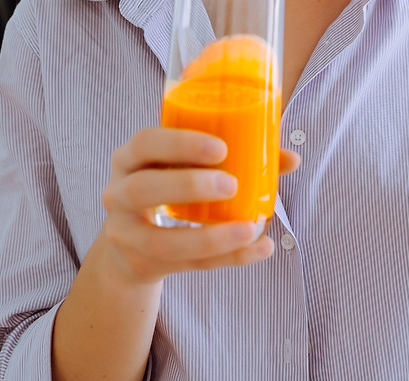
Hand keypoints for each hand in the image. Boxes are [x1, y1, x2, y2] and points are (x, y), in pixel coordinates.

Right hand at [96, 126, 301, 286]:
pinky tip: (260, 249)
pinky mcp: (143, 265)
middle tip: (231, 185)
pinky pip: (186, 266)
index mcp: (129, 159)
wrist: (127, 245)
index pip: (144, 143)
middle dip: (188, 185)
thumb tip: (291, 159)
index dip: (180, 144)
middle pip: (143, 189)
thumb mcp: (182, 167)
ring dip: (210, 237)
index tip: (221, 148)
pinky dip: (227, 258)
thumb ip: (231, 157)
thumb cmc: (167, 188)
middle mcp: (118, 194)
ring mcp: (125, 235)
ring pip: (162, 241)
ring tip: (250, 228)